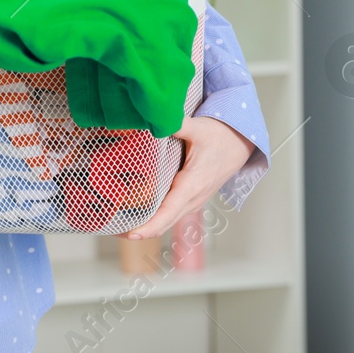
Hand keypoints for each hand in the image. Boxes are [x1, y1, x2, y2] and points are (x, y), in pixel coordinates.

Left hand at [123, 115, 253, 239]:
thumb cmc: (220, 137)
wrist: (240, 143)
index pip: (169, 211)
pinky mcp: (192, 198)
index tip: (132, 234)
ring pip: (168, 220)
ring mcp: (194, 201)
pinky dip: (156, 218)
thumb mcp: (198, 128)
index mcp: (193, 184)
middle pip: (165, 222)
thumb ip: (175, 125)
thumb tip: (152, 118)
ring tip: (119, 225)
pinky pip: (172, 213)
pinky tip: (138, 214)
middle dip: (140, 230)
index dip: (150, 225)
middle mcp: (193, 198)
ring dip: (147, 226)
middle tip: (113, 231)